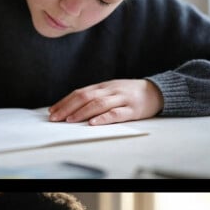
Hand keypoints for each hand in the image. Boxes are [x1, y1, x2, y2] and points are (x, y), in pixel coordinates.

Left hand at [49, 79, 163, 124]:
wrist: (157, 91)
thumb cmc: (131, 94)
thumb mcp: (112, 90)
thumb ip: (97, 96)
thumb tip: (74, 106)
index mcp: (104, 86)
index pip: (80, 92)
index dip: (65, 101)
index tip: (52, 110)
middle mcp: (111, 90)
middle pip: (86, 96)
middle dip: (68, 107)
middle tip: (55, 117)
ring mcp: (122, 99)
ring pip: (98, 104)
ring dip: (82, 112)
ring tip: (69, 120)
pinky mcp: (133, 109)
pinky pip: (116, 113)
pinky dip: (104, 118)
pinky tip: (93, 122)